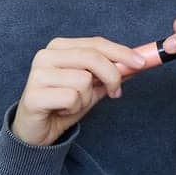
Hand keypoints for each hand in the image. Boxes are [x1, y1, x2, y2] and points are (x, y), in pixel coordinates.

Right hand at [12, 37, 146, 145]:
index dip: (121, 52)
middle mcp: (46, 55)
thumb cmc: (64, 104)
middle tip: (115, 93)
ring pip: (84, 80)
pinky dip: (73, 108)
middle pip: (93, 57)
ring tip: (72, 103)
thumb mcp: (92, 87)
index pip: (96, 43)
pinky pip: (71, 98)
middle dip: (112, 76)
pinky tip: (61, 110)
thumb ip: (111, 73)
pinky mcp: (34, 94)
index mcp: (60, 47)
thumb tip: (137, 64)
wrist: (36, 131)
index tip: (141, 63)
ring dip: (86, 98)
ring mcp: (38, 74)